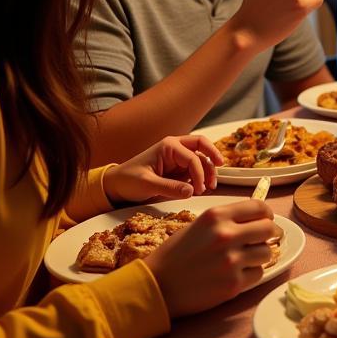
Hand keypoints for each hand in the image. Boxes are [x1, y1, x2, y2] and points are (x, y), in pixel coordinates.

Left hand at [103, 135, 221, 204]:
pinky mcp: (177, 168)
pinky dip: (201, 176)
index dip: (199, 173)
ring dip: (208, 169)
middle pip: (202, 145)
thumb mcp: (147, 185)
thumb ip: (170, 187)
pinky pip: (195, 169)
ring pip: (201, 157)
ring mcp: (177, 158)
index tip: (200, 190)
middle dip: (213, 156)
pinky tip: (201, 187)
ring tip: (210, 186)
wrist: (116, 186)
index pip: (192, 157)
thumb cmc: (128, 180)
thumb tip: (191, 192)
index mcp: (169, 146)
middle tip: (220, 169)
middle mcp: (175, 148)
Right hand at [143, 200, 277, 317]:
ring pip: (267, 252)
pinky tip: (237, 273)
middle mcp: (226, 235)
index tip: (266, 219)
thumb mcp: (200, 225)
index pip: (259, 207)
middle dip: (271, 233)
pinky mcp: (233, 284)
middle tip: (266, 238)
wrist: (157, 285)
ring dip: (260, 255)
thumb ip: (228, 220)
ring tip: (246, 258)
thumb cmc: (176, 253)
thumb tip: (258, 219)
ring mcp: (231, 261)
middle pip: (269, 228)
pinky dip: (251, 273)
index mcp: (217, 215)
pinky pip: (258, 274)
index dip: (266, 214)